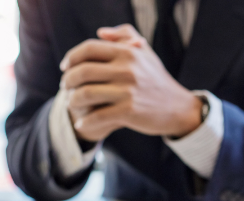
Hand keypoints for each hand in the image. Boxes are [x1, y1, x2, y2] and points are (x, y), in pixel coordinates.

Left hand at [60, 24, 201, 141]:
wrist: (178, 108)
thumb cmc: (156, 80)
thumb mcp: (145, 52)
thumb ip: (125, 36)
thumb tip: (101, 32)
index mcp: (127, 52)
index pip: (88, 48)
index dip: (71, 57)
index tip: (65, 67)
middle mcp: (127, 69)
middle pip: (82, 71)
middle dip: (68, 80)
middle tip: (65, 87)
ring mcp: (128, 91)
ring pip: (85, 94)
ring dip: (72, 101)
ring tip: (71, 104)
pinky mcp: (129, 111)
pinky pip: (97, 116)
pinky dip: (85, 121)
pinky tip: (81, 123)